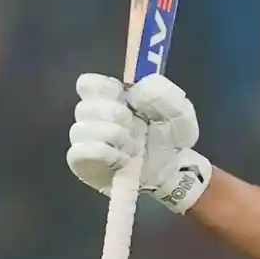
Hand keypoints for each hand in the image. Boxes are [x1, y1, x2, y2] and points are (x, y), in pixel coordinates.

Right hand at [66, 73, 211, 212]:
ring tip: (134, 148)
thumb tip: (135, 93)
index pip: (88, 84)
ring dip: (115, 137)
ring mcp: (84, 141)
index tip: (126, 99)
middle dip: (116, 116)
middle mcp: (92, 117)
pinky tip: (123, 160)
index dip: (106, 89)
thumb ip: (162, 93)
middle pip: (84, 106)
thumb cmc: (169, 139)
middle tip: (137, 129)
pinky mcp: (81, 163)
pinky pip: (80, 152)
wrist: (172, 174)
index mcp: (112, 98)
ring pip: (82, 129)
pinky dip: (106, 154)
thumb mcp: (179, 112)